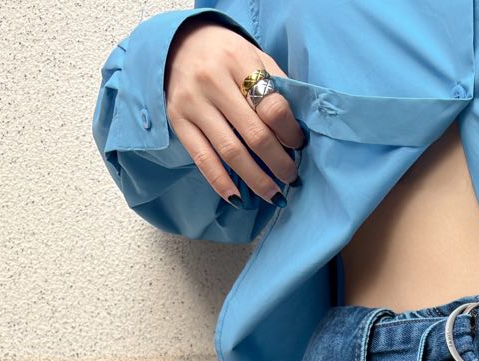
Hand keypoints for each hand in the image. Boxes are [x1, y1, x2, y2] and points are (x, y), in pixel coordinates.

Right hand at [164, 22, 303, 201]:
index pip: (272, 106)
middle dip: (278, 163)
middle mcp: (212, 80)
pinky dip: (222, 183)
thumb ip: (277, 85)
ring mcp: (192, 103)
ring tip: (274, 195)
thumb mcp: (254, 56)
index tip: (299, 145)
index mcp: (237, 60)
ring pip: (231, 152)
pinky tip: (238, 199)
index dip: (290, 133)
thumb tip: (300, 128)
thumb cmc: (227, 56)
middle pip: (254, 134)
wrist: (179, 43)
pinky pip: (203, 160)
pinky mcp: (178, 121)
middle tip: (292, 177)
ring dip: (256, 180)